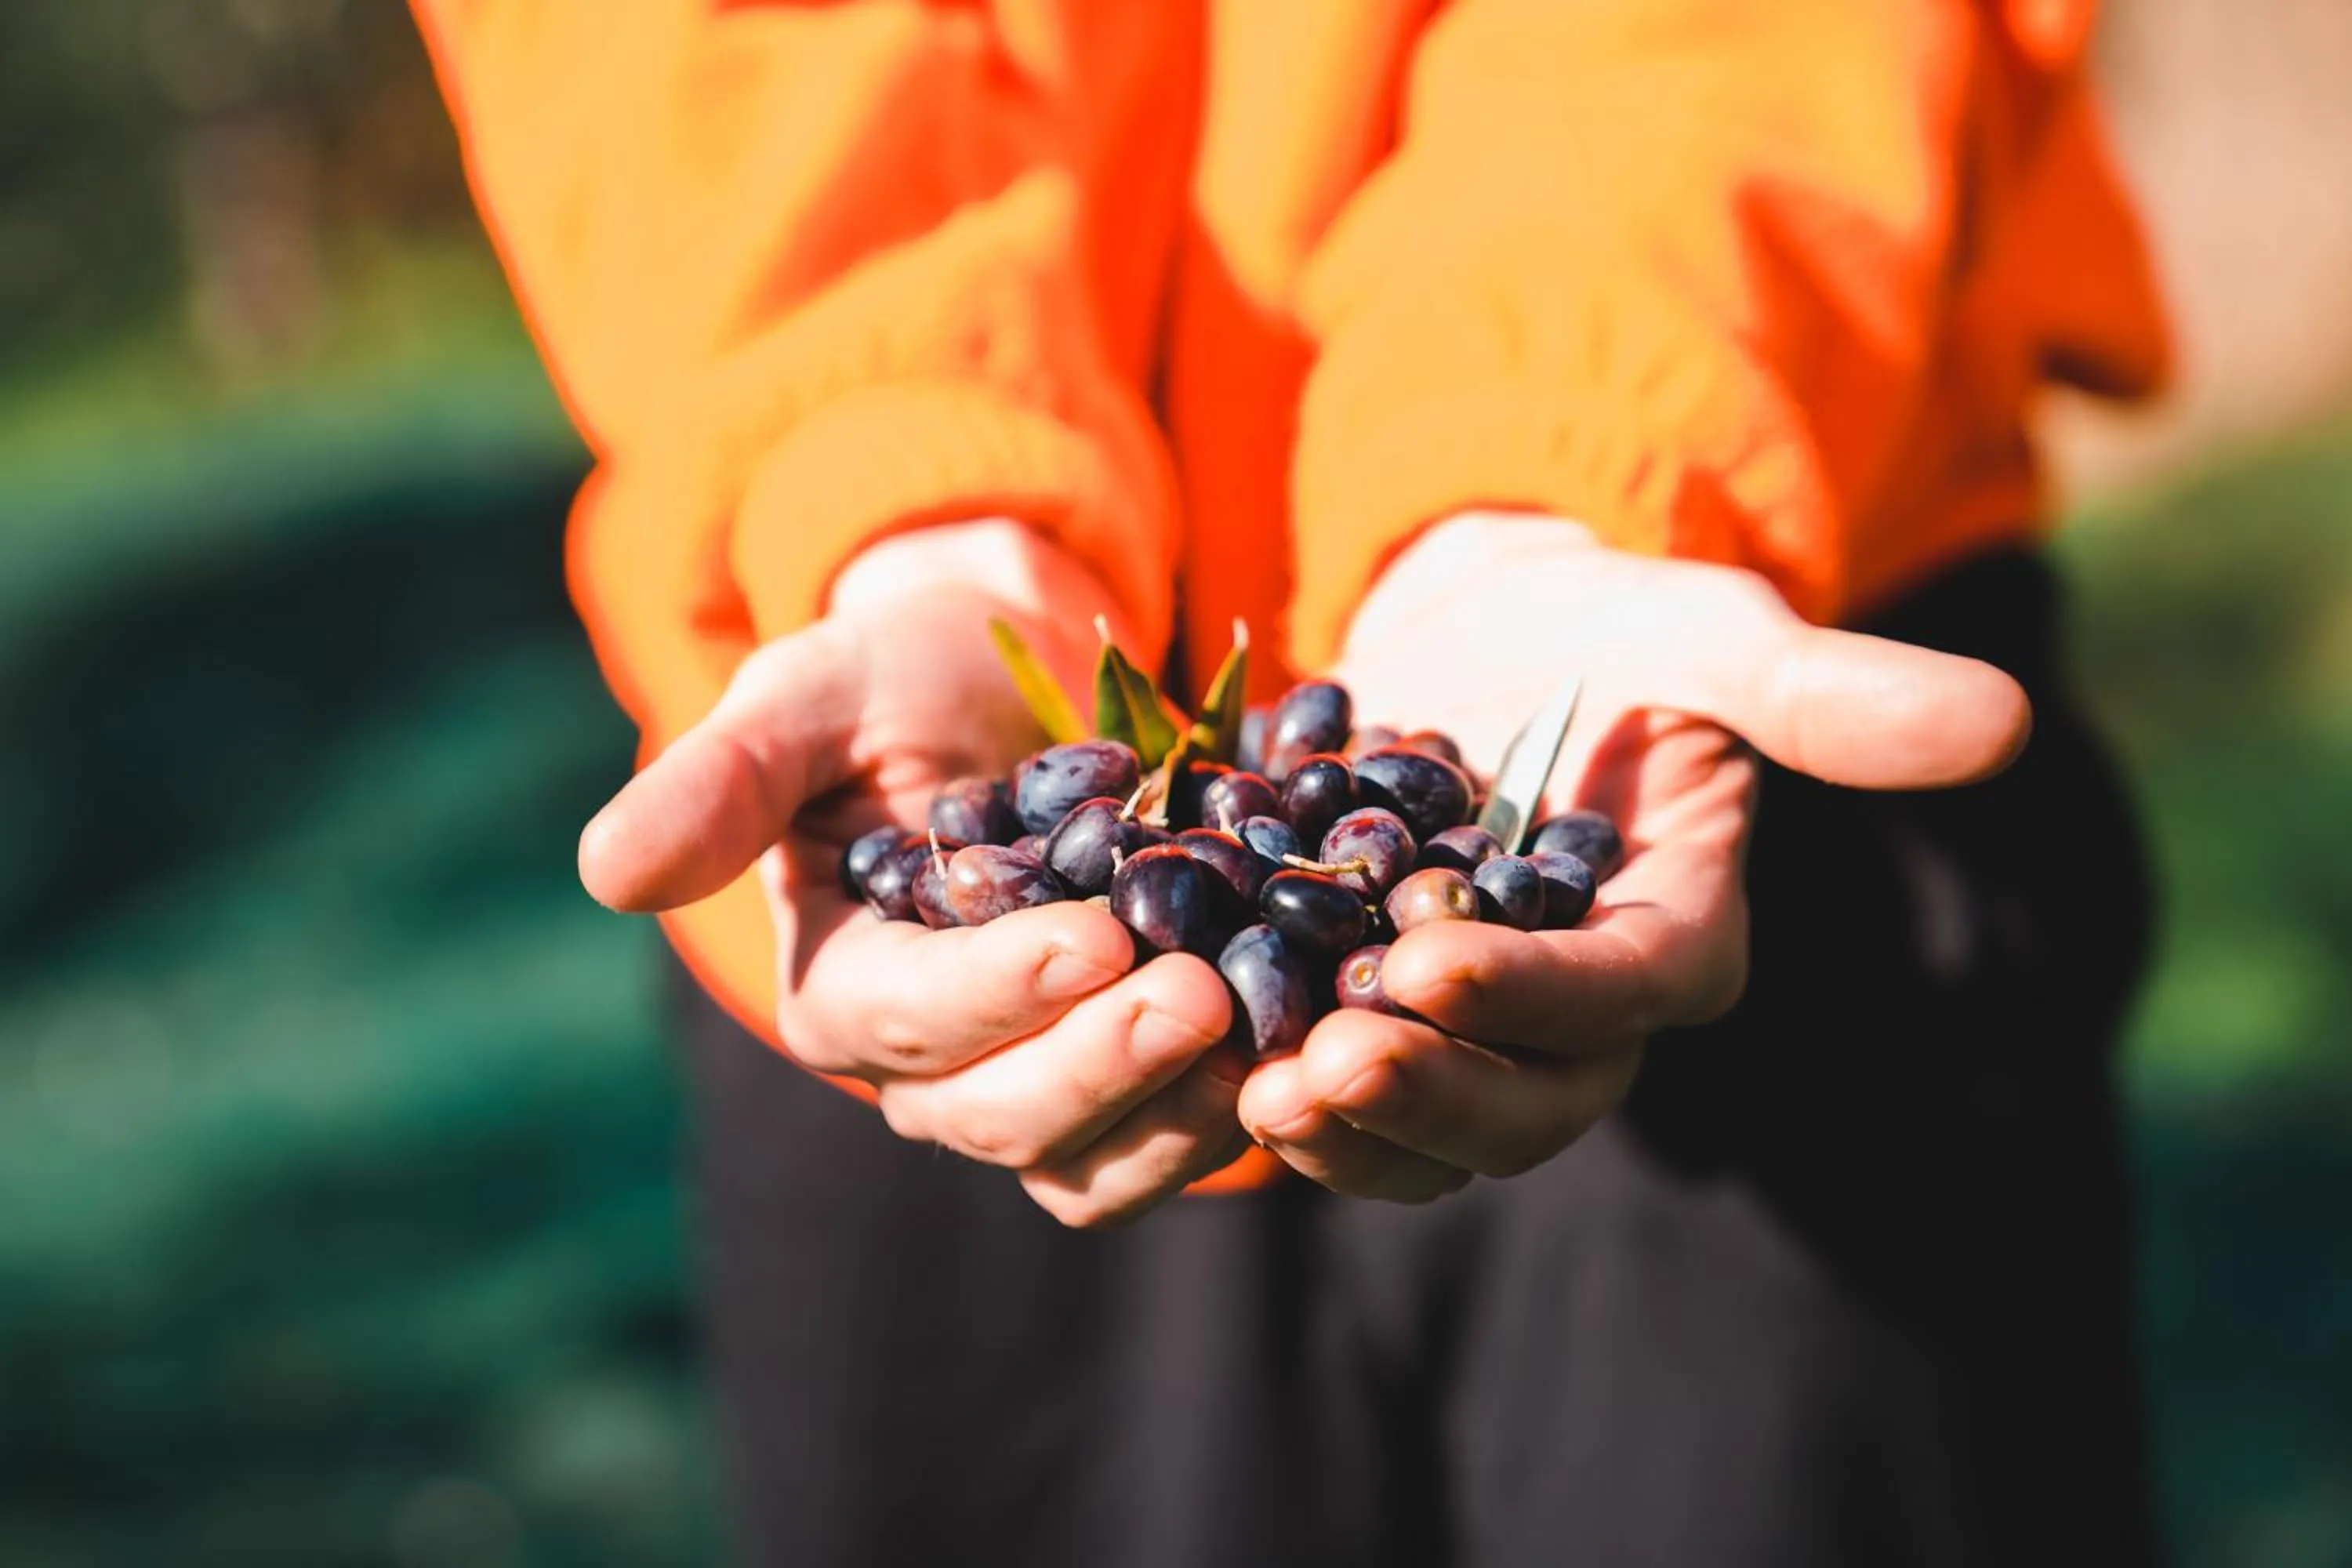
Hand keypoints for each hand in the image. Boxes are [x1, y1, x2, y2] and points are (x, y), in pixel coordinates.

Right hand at [579, 521, 1242, 1226]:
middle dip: (1102, 1063)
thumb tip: (605, 873)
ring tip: (1264, 1035)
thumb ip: (722, 779)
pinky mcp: (1126, 1076)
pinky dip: (1234, 1106)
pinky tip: (1303, 1043)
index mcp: (840, 985)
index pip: (906, 1023)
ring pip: (1090, 1161)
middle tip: (1200, 991)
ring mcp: (1032, 1081)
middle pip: (1003, 1117)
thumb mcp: (809, 693)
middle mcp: (928, 1065)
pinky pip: (1171, 1138)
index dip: (997, 992)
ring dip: (1176, 1113)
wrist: (1018, 677)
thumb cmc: (898, 677)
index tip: (1096, 932)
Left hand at [1237, 512, 2032, 1200]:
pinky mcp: (1384, 1019)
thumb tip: (1999, 727)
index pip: (1627, 995)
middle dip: (1430, 1095)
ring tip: (1259, 1096)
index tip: (1429, 965)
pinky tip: (1210, 1071)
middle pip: (1530, 1101)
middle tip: (1322, 1067)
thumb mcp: (1710, 629)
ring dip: (1351, 1130)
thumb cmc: (1614, 625)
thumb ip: (1827, 689)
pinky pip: (1349, 1094)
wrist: (1487, 633)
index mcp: (1678, 934)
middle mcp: (1586, 1009)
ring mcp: (1483, 1029)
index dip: (1538, 996)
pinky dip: (1286, 1097)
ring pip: (1437, 1132)